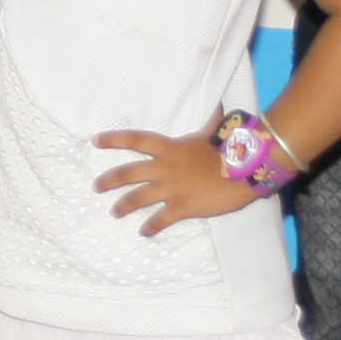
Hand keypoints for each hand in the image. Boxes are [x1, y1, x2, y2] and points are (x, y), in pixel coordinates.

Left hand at [91, 112, 254, 236]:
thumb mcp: (214, 132)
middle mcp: (165, 168)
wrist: (245, 170)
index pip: (135, 140)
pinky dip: (150, 227)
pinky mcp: (183, 207)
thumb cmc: (230, 149)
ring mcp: (172, 188)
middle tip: (96, 186)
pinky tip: (144, 233)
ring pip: (138, 198)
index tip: (95, 141)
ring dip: (123, 206)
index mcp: (170, 148)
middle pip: (128, 173)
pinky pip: (160, 219)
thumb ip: (211, 122)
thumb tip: (219, 106)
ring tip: (114, 212)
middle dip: (109, 180)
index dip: (114, 139)